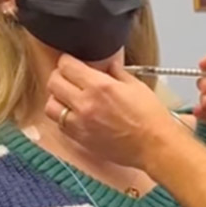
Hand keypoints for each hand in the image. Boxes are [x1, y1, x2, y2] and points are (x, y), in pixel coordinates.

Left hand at [45, 56, 177, 168]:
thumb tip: (107, 64)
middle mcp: (85, 104)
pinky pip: (59, 124)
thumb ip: (116, 72)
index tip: (71, 62)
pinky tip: (76, 114)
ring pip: (50, 105)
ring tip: (69, 97)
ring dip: (57, 98)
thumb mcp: (135, 85)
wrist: (155, 146)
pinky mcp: (80, 139)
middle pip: (53, 82)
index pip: (66, 65)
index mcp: (99, 86)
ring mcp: (80, 124)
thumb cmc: (150, 118)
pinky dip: (63, 117)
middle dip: (60, 75)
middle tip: (69, 76)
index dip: (67, 60)